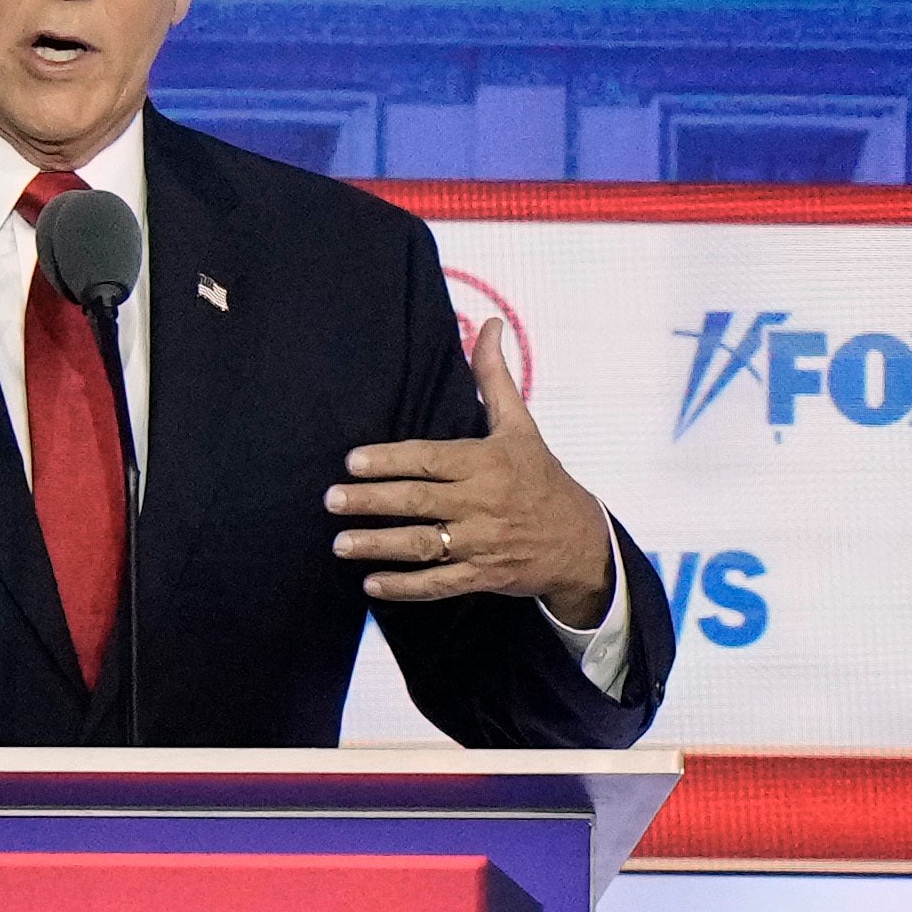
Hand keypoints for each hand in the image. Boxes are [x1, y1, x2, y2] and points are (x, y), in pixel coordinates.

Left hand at [327, 322, 618, 624]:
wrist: (579, 538)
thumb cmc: (539, 475)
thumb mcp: (520, 425)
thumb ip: (494, 378)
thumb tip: (487, 324)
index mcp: (487, 463)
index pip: (430, 460)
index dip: (390, 461)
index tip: (351, 462)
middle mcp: (483, 503)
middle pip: (419, 502)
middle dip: (372, 502)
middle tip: (332, 501)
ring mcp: (482, 542)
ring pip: (423, 545)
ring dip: (379, 546)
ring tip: (340, 544)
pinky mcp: (482, 575)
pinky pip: (438, 584)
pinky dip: (405, 587)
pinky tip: (371, 584)